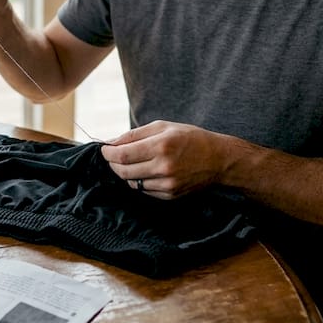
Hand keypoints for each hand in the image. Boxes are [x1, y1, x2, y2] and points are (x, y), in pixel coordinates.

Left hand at [101, 120, 234, 199]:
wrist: (218, 160)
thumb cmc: (190, 138)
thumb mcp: (163, 127)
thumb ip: (134, 134)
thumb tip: (110, 143)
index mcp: (161, 146)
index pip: (123, 155)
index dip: (108, 153)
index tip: (104, 149)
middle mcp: (164, 167)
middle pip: (123, 171)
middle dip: (113, 163)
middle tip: (113, 156)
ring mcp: (167, 184)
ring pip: (132, 182)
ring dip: (126, 172)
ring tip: (132, 162)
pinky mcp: (170, 195)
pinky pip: (144, 190)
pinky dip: (140, 181)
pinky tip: (147, 171)